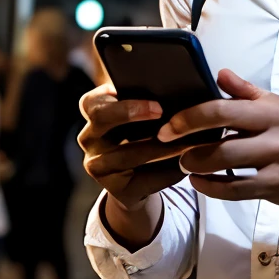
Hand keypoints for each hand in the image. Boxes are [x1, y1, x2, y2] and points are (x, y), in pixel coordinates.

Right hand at [78, 83, 187, 247]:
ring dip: (162, 148)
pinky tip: (187, 164)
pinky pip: (144, 180)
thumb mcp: (142, 117)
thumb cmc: (145, 136)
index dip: (119, 99)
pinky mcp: (115, 189)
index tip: (155, 104)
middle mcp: (89, 139)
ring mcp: (98, 166)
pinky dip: (168, 172)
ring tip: (189, 141)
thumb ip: (149, 101)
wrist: (139, 181)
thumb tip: (183, 88)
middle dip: (131, 112)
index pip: (92, 102)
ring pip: (128, 154)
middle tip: (162, 112)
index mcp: (94, 114)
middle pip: (101, 118)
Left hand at [159, 70, 278, 210]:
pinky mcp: (278, 189)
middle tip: (169, 147)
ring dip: (199, 168)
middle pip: (223, 144)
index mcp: (272, 111)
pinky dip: (214, 189)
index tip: (170, 125)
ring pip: (230, 170)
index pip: (223, 109)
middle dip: (189, 147)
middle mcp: (276, 137)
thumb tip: (220, 74)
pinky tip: (200, 183)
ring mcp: (278, 166)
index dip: (191, 118)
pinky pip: (239, 192)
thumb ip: (247, 92)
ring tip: (184, 164)